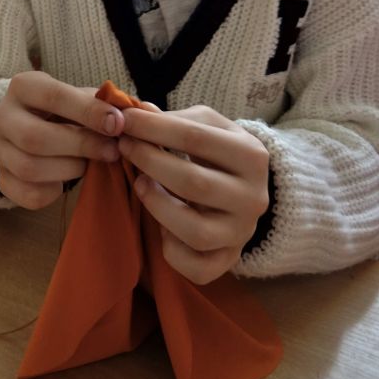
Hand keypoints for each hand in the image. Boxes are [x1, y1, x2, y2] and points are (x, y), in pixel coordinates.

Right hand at [0, 71, 123, 209]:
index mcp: (23, 86)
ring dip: (70, 169)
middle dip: (81, 146)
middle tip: (112, 151)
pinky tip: (66, 179)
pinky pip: (28, 194)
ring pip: (29, 168)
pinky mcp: (2, 180)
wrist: (30, 129)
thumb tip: (142, 111)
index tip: (118, 123)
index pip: (54, 96)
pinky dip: (55, 191)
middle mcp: (1, 116)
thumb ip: (109, 103)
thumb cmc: (66, 111)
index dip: (89, 111)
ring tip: (90, 164)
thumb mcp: (83, 98)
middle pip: (35, 137)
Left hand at [117, 105, 269, 284]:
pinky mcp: (228, 260)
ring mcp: (242, 233)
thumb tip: (134, 111)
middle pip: (193, 183)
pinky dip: (171, 249)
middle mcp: (254, 198)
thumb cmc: (217, 152)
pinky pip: (196, 267)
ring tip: (139, 184)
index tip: (124, 120)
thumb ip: (173, 119)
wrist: (247, 189)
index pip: (195, 137)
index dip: (153, 128)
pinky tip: (161, 226)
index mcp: (252, 156)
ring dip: (156, 206)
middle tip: (124, 147)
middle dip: (149, 161)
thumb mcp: (206, 126)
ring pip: (194, 230)